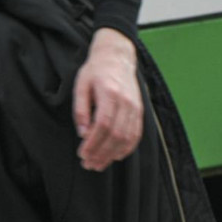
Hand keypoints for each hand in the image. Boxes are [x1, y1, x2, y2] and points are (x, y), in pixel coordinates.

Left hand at [71, 29, 143, 171]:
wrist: (117, 57)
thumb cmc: (95, 71)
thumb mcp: (81, 86)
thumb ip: (81, 110)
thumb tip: (82, 134)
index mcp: (110, 93)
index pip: (103, 125)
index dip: (93, 143)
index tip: (82, 154)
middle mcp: (126, 102)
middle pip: (116, 135)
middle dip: (101, 153)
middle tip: (88, 164)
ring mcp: (135, 107)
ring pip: (127, 138)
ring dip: (112, 154)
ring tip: (99, 164)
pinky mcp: (140, 111)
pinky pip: (136, 134)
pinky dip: (127, 148)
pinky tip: (115, 156)